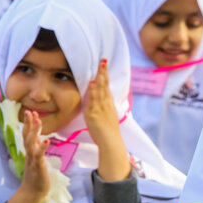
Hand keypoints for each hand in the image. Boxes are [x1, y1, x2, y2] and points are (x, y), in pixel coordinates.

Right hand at [4, 111, 50, 202]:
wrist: (32, 193)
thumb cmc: (37, 177)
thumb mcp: (37, 160)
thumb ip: (37, 150)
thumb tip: (40, 139)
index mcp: (30, 152)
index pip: (27, 135)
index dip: (28, 123)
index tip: (30, 112)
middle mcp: (29, 154)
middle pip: (26, 136)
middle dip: (28, 123)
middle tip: (29, 111)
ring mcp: (32, 160)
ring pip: (30, 143)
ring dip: (34, 132)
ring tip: (38, 121)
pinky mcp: (38, 167)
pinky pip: (39, 156)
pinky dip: (42, 147)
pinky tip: (46, 140)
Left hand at [84, 59, 130, 181]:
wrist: (111, 142)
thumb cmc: (109, 134)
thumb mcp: (108, 118)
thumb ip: (104, 109)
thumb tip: (101, 102)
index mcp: (109, 105)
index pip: (107, 87)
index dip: (105, 76)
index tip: (104, 66)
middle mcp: (106, 104)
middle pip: (105, 85)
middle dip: (104, 72)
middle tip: (103, 60)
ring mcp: (100, 108)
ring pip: (100, 89)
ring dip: (100, 77)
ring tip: (100, 66)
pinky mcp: (93, 113)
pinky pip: (93, 100)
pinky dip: (93, 90)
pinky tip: (92, 83)